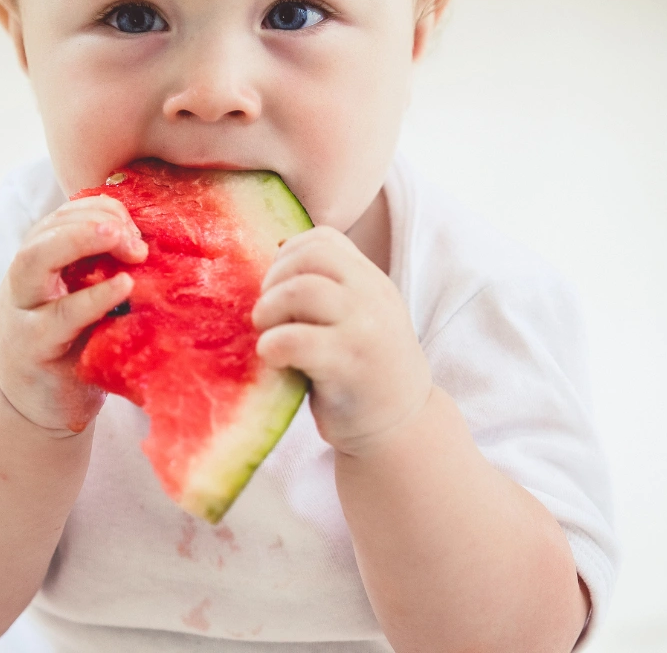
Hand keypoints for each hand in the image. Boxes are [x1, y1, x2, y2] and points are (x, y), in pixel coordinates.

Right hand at [0, 195, 147, 435]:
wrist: (42, 407)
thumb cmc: (76, 345)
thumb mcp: (89, 298)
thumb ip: (108, 268)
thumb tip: (156, 238)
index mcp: (41, 261)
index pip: (64, 216)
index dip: (101, 210)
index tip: (136, 225)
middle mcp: (23, 280)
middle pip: (44, 231)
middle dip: (89, 220)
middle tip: (130, 231)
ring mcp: (22, 313)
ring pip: (34, 261)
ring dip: (80, 240)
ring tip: (120, 238)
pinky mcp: (32, 348)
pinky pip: (60, 316)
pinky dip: (93, 297)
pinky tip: (123, 287)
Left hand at [251, 226, 432, 457]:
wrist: (401, 428)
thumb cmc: (362, 370)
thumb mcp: (357, 317)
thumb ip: (328, 290)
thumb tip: (265, 265)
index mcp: (370, 280)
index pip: (324, 239)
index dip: (288, 255)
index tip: (275, 286)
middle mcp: (372, 296)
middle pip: (310, 258)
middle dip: (274, 280)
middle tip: (266, 314)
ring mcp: (364, 329)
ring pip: (303, 290)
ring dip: (269, 310)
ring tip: (266, 334)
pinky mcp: (349, 365)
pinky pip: (296, 340)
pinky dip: (272, 345)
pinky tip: (273, 358)